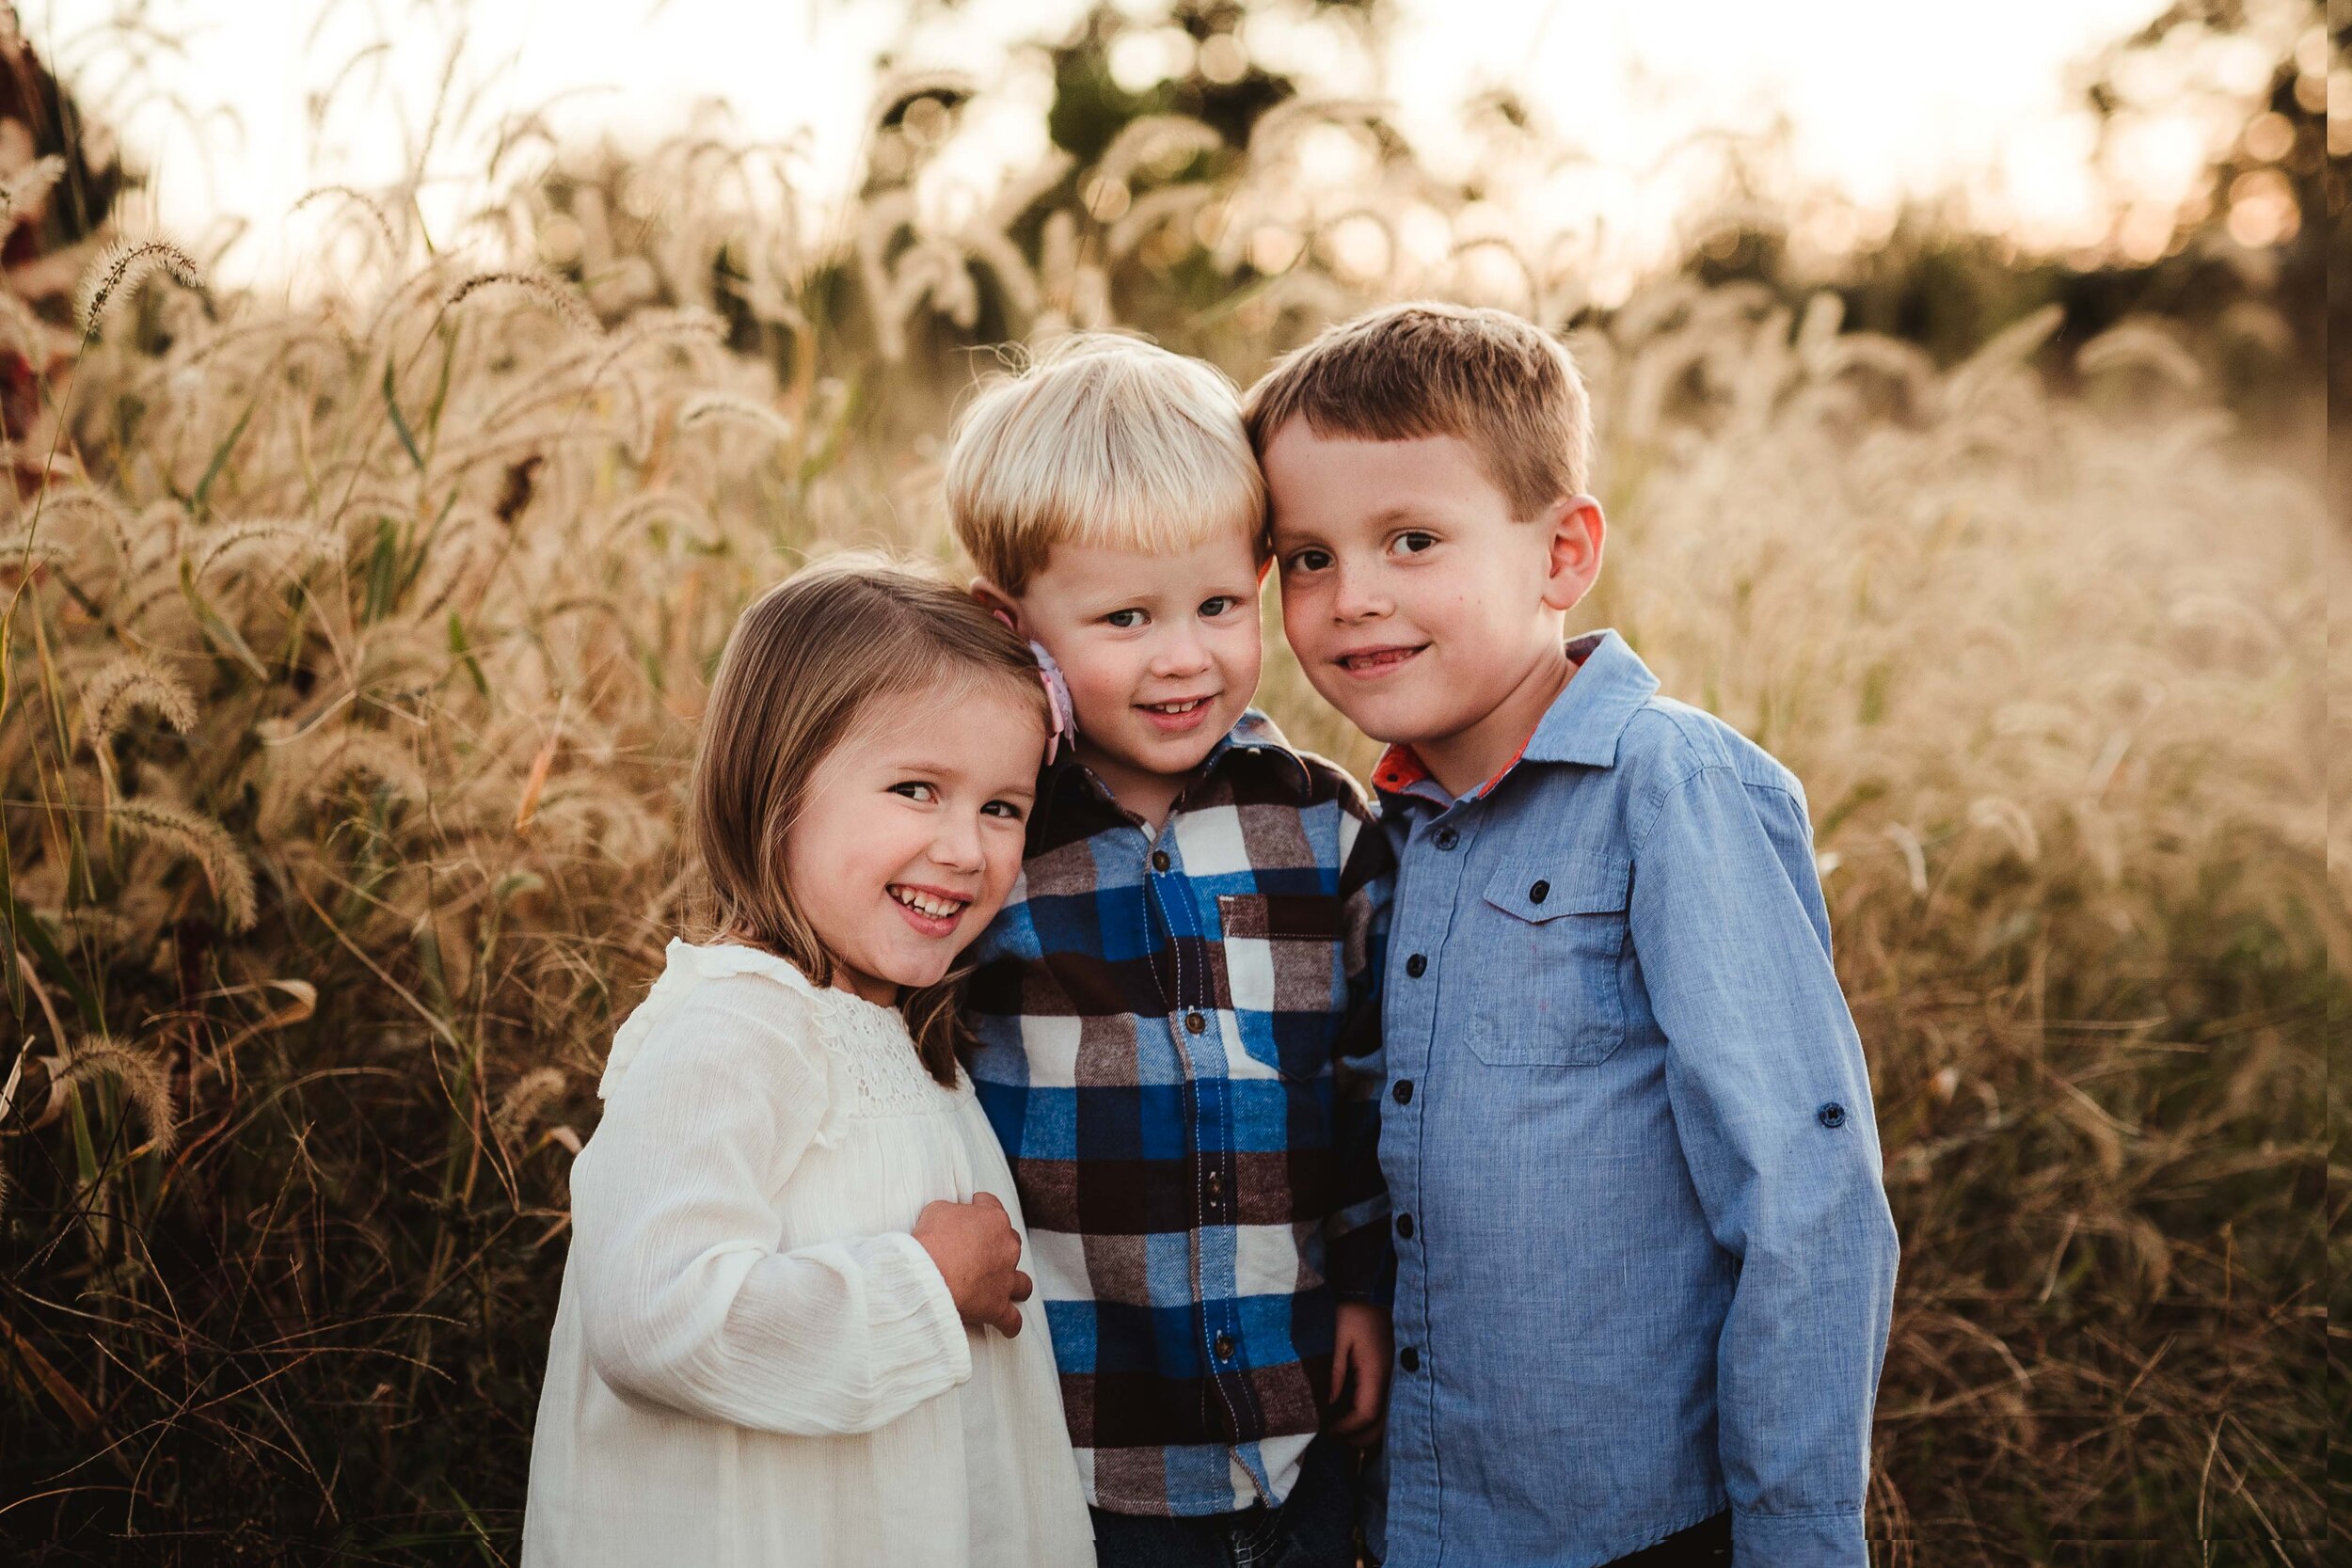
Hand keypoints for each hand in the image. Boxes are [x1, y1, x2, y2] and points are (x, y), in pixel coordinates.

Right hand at [912, 1191, 1031, 1337]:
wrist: (929, 1276)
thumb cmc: (931, 1241)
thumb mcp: (937, 1211)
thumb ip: (952, 1212)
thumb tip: (952, 1217)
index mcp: (993, 1220)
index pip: (992, 1206)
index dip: (981, 1207)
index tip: (975, 1209)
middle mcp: (1007, 1248)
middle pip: (1011, 1242)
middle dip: (998, 1246)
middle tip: (979, 1252)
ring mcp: (1005, 1279)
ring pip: (1022, 1283)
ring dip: (1014, 1285)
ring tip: (1004, 1288)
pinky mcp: (998, 1306)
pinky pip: (1012, 1320)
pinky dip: (1010, 1324)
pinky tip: (1007, 1326)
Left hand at [1327, 1300, 1391, 1445]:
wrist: (1368, 1290)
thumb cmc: (1349, 1311)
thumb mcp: (1334, 1337)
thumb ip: (1333, 1371)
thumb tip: (1329, 1404)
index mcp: (1377, 1370)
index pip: (1366, 1413)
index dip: (1347, 1428)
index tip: (1328, 1430)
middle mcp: (1393, 1378)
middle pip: (1384, 1424)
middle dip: (1359, 1437)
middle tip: (1335, 1435)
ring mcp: (1398, 1378)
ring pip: (1390, 1418)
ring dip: (1370, 1431)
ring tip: (1345, 1429)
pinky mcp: (1396, 1375)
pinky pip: (1390, 1405)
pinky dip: (1376, 1418)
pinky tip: (1357, 1415)